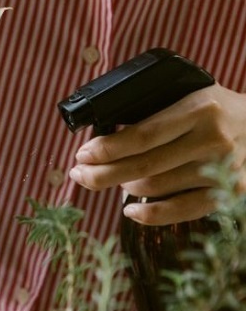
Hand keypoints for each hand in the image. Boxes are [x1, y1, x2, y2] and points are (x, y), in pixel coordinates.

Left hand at [69, 84, 245, 224]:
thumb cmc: (217, 110)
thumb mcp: (190, 96)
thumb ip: (155, 112)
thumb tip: (104, 137)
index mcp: (199, 109)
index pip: (142, 136)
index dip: (107, 149)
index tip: (82, 154)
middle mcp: (212, 140)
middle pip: (144, 165)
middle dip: (102, 173)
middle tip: (79, 174)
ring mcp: (223, 169)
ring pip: (157, 187)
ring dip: (124, 187)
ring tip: (112, 179)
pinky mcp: (231, 193)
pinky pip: (183, 210)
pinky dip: (151, 215)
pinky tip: (129, 211)